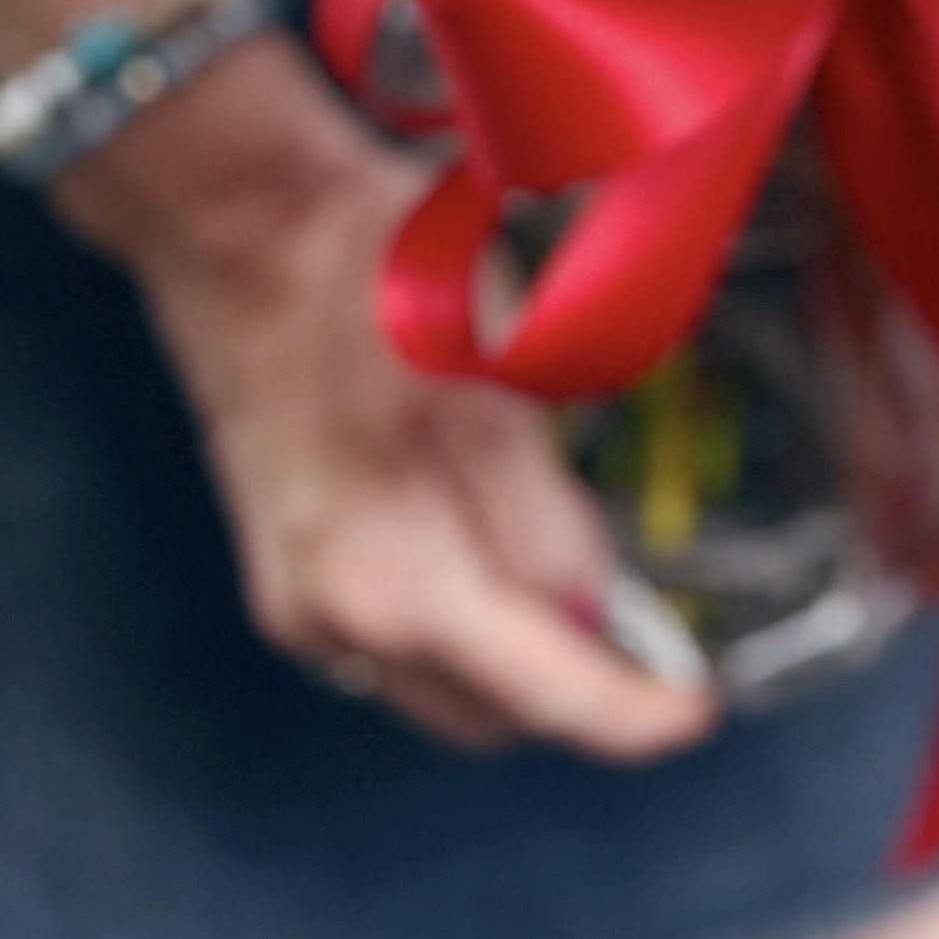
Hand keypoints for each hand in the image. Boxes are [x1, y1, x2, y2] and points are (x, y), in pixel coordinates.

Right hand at [104, 60, 720, 764]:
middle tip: (646, 619)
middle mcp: (334, 621)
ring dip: (515, 651)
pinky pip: (395, 639)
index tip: (694, 712)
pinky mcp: (284, 570)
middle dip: (577, 679)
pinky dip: (458, 617)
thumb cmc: (374, 280)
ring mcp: (299, 602)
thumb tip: (594, 610)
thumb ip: (547, 523)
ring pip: (443, 682)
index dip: (634, 712)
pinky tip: (487, 538)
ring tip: (570, 563)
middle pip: (495, 710)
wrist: (244, 226)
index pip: (546, 695)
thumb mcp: (503, 386)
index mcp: (394, 581)